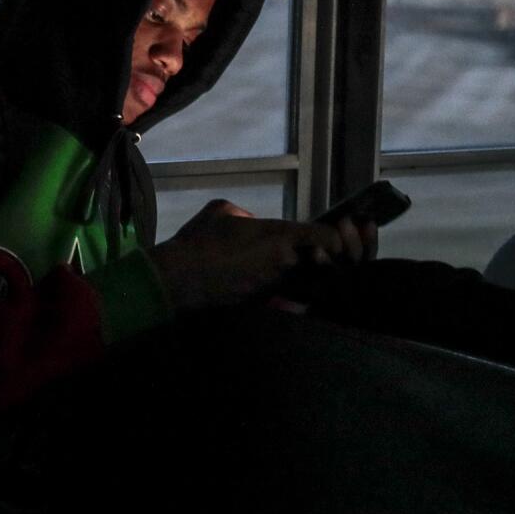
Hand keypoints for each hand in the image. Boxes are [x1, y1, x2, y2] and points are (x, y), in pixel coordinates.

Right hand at [149, 200, 360, 312]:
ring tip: (295, 269)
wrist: (179, 280)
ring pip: (306, 280)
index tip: (331, 236)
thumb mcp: (220, 210)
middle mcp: (286, 262)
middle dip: (326, 259)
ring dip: (307, 275)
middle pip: (323, 263)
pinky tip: (277, 285)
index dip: (335, 237)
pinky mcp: (263, 302)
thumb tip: (250, 221)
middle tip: (319, 254)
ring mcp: (276, 285)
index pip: (327, 238)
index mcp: (279, 236)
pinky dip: (288, 289)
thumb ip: (244, 213)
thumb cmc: (199, 241)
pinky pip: (287, 294)